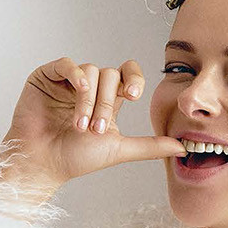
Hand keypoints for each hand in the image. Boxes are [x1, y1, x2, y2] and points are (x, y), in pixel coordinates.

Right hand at [0, 56, 186, 201]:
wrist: (43, 164)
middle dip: (106, 104)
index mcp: (108, 99)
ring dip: (89, 100)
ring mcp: (68, 80)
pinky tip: (79, 91)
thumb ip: (150, 146)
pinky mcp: (47, 77)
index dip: (133, 79)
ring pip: (91, 71)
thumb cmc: (76, 159)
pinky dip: (76, 76)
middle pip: (110, 76)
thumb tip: (183, 147)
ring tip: (81, 125)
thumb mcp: (119, 149)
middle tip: (96, 129)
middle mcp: (90, 86)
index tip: (133, 96)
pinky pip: (67, 64)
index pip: (128, 74)